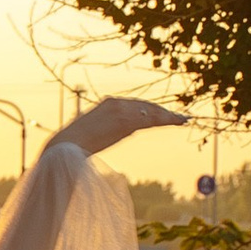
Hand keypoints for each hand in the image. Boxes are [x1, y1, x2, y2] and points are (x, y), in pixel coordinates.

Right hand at [60, 94, 184, 158]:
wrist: (66, 146)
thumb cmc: (76, 143)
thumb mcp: (94, 131)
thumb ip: (109, 128)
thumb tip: (119, 131)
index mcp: (109, 103)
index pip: (136, 105)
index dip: (152, 110)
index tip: (165, 115)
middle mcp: (117, 103)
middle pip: (147, 106)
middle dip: (164, 112)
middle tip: (181, 118)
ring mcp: (122, 111)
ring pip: (152, 112)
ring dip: (169, 116)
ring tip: (184, 120)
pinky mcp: (126, 121)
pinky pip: (152, 119)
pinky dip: (167, 119)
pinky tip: (178, 122)